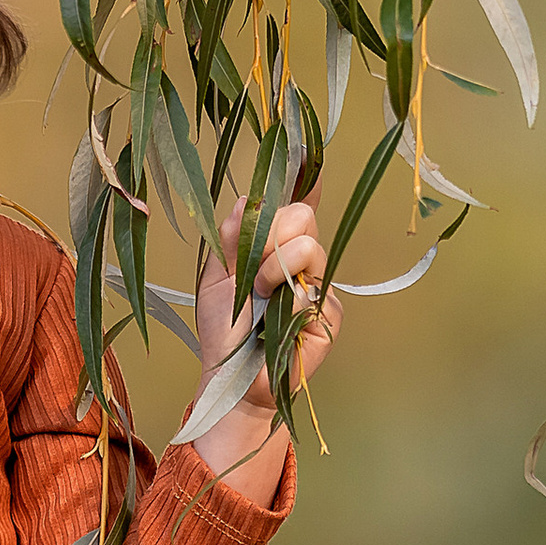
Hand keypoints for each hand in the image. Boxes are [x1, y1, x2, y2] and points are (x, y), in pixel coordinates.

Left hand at [186, 193, 340, 495]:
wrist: (231, 376)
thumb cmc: (224, 329)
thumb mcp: (217, 276)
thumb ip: (231, 237)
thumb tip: (248, 199)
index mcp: (274, 247)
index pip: (293, 207)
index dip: (302, 183)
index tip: (300, 168)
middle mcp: (300, 262)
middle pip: (302, 216)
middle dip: (269, 235)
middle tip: (250, 269)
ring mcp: (317, 286)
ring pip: (309, 247)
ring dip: (273, 268)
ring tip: (258, 294)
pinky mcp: (329, 314)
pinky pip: (311, 290)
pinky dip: (288, 301)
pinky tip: (277, 320)